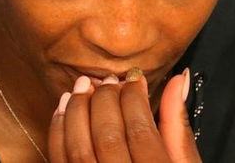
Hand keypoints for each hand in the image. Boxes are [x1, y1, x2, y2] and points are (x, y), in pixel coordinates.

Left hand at [48, 68, 202, 162]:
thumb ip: (177, 125)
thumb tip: (176, 79)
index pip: (140, 130)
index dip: (133, 98)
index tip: (134, 79)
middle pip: (107, 135)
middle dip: (105, 99)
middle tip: (108, 80)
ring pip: (78, 147)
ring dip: (77, 109)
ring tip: (84, 85)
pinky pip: (58, 160)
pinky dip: (58, 130)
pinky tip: (64, 107)